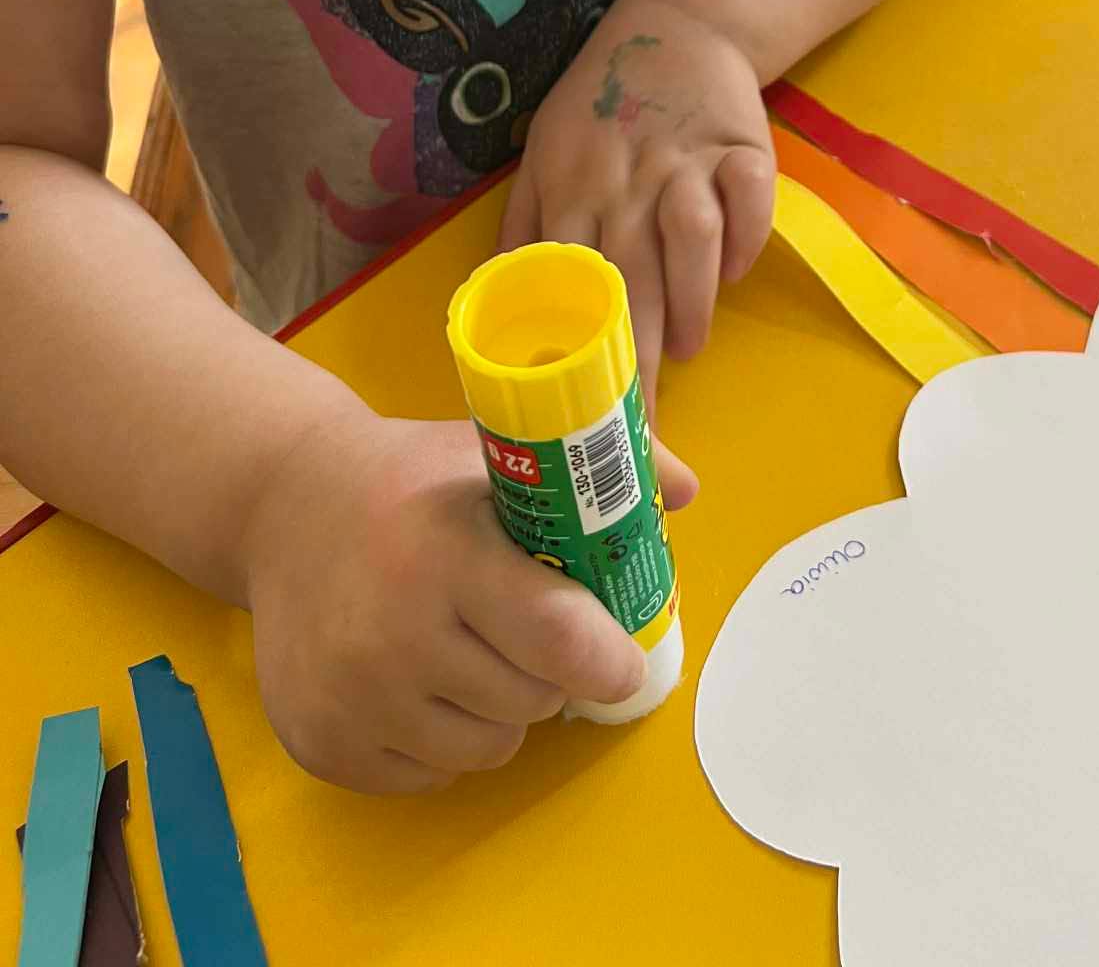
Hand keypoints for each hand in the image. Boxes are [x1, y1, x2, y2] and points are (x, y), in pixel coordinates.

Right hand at [240, 409, 693, 792]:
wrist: (282, 506)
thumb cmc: (415, 480)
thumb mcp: (499, 451)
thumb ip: (606, 461)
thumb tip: (686, 492)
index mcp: (447, 552)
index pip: (554, 634)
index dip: (607, 658)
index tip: (623, 657)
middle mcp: (393, 631)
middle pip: (529, 700)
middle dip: (551, 675)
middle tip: (528, 629)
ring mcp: (352, 697)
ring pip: (486, 749)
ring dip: (500, 713)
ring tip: (472, 649)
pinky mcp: (321, 744)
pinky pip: (430, 777)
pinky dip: (444, 743)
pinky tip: (421, 680)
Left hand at [499, 0, 775, 410]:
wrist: (675, 22)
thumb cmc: (601, 103)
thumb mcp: (543, 153)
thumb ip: (525, 225)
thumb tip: (497, 301)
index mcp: (570, 188)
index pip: (568, 281)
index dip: (575, 346)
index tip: (581, 403)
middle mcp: (626, 180)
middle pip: (630, 276)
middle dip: (634, 351)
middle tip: (642, 413)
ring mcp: (686, 161)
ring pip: (691, 238)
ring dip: (693, 300)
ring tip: (689, 344)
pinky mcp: (740, 146)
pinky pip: (750, 200)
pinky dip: (748, 240)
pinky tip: (738, 272)